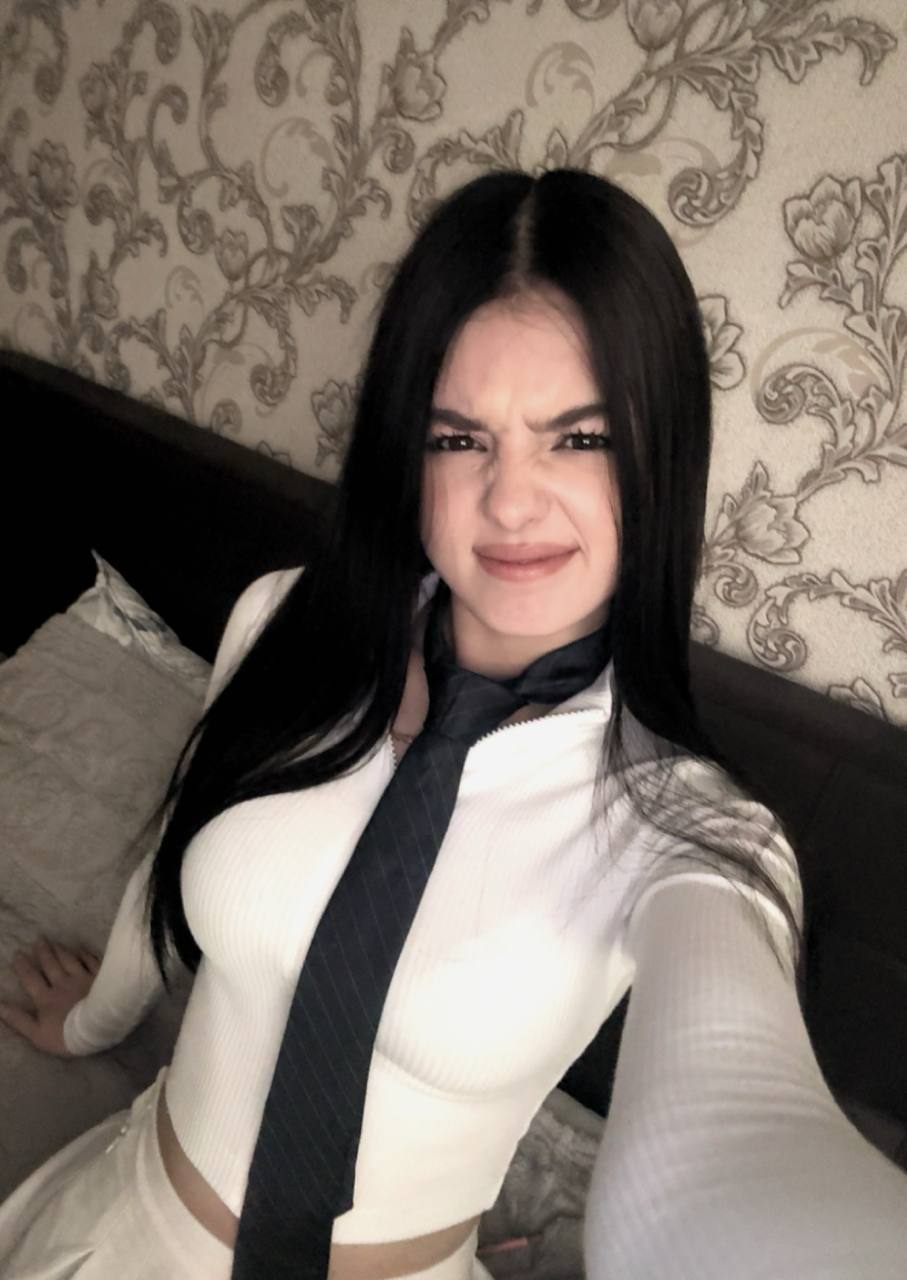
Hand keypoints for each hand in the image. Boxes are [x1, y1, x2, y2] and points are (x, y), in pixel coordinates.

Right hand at [0, 937, 99, 1056]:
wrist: (96, 1030)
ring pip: (70, 960)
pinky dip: (85, 955)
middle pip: (51, 965)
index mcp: (46, 997)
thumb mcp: (36, 1033)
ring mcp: (82, 978)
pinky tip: (81, 950)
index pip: (31, 979)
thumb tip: (0, 1005)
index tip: (18, 954)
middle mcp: (63, 983)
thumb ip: (18, 1019)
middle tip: (39, 939)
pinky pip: (91, 962)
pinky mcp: (99, 978)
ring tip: (55, 942)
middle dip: (43, 952)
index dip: (23, 967)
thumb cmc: (65, 1036)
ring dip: (61, 951)